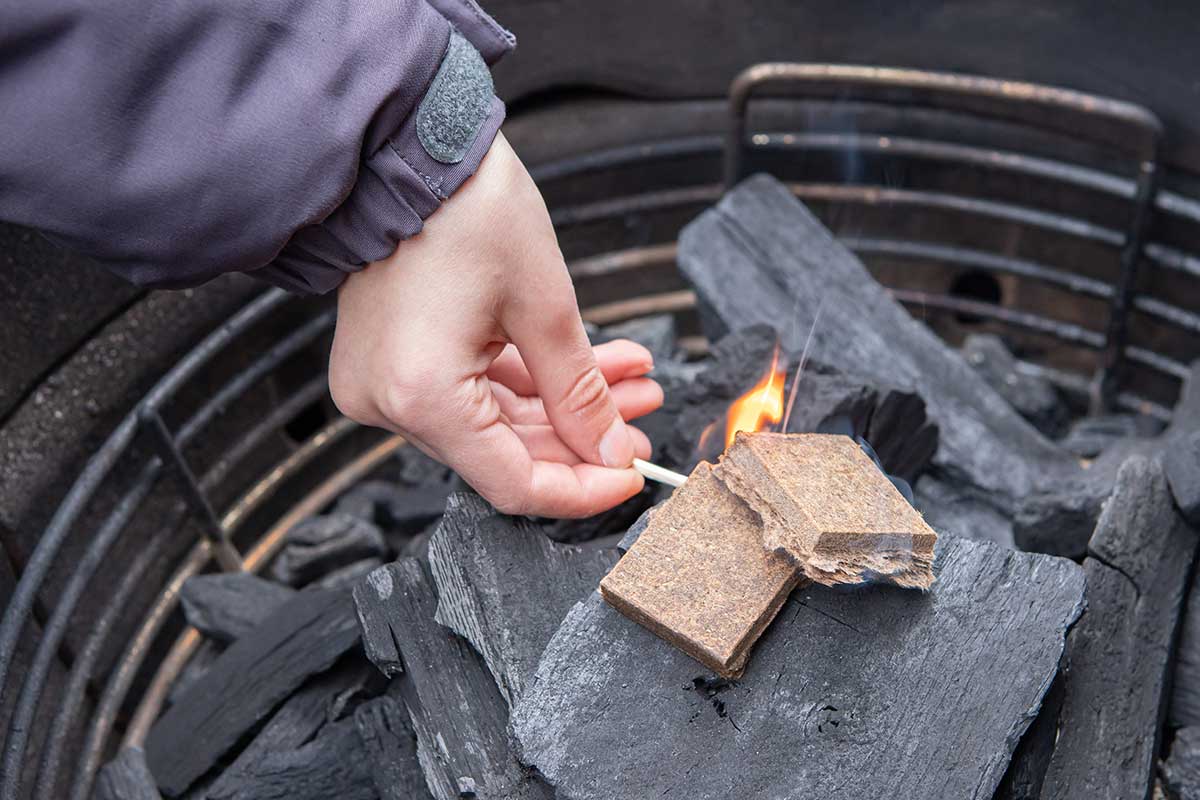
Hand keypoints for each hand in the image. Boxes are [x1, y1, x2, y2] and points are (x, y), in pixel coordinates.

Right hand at [329, 133, 662, 516]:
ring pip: (494, 419)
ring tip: (631, 379)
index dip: (581, 489)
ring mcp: (385, 382)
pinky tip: (589, 361)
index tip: (633, 475)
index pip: (513, 484)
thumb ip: (580, 394)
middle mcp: (391, 402)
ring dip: (564, 401)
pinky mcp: (391, 360)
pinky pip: (468, 389)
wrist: (404, 146)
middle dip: (584, 433)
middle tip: (643, 412)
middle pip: (505, 452)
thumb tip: (610, 452)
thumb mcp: (545, 306)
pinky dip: (527, 378)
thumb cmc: (468, 207)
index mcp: (422, 396)